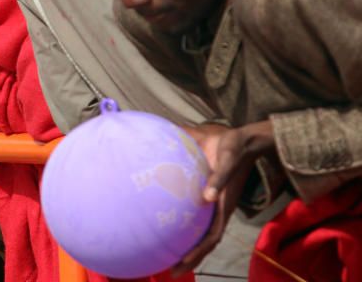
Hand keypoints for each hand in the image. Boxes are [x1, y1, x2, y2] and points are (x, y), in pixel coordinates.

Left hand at [171, 121, 274, 274]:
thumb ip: (219, 178)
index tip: (181, 264)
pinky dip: (185, 224)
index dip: (197, 253)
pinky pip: (197, 216)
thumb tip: (207, 198)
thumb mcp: (227, 160)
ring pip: (202, 232)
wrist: (243, 141)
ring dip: (188, 245)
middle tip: (170, 270)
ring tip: (167, 254)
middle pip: (205, 242)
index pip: (211, 238)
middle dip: (190, 258)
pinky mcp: (209, 196)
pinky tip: (168, 224)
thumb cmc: (233, 149)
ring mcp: (215, 205)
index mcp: (224, 206)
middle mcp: (219, 210)